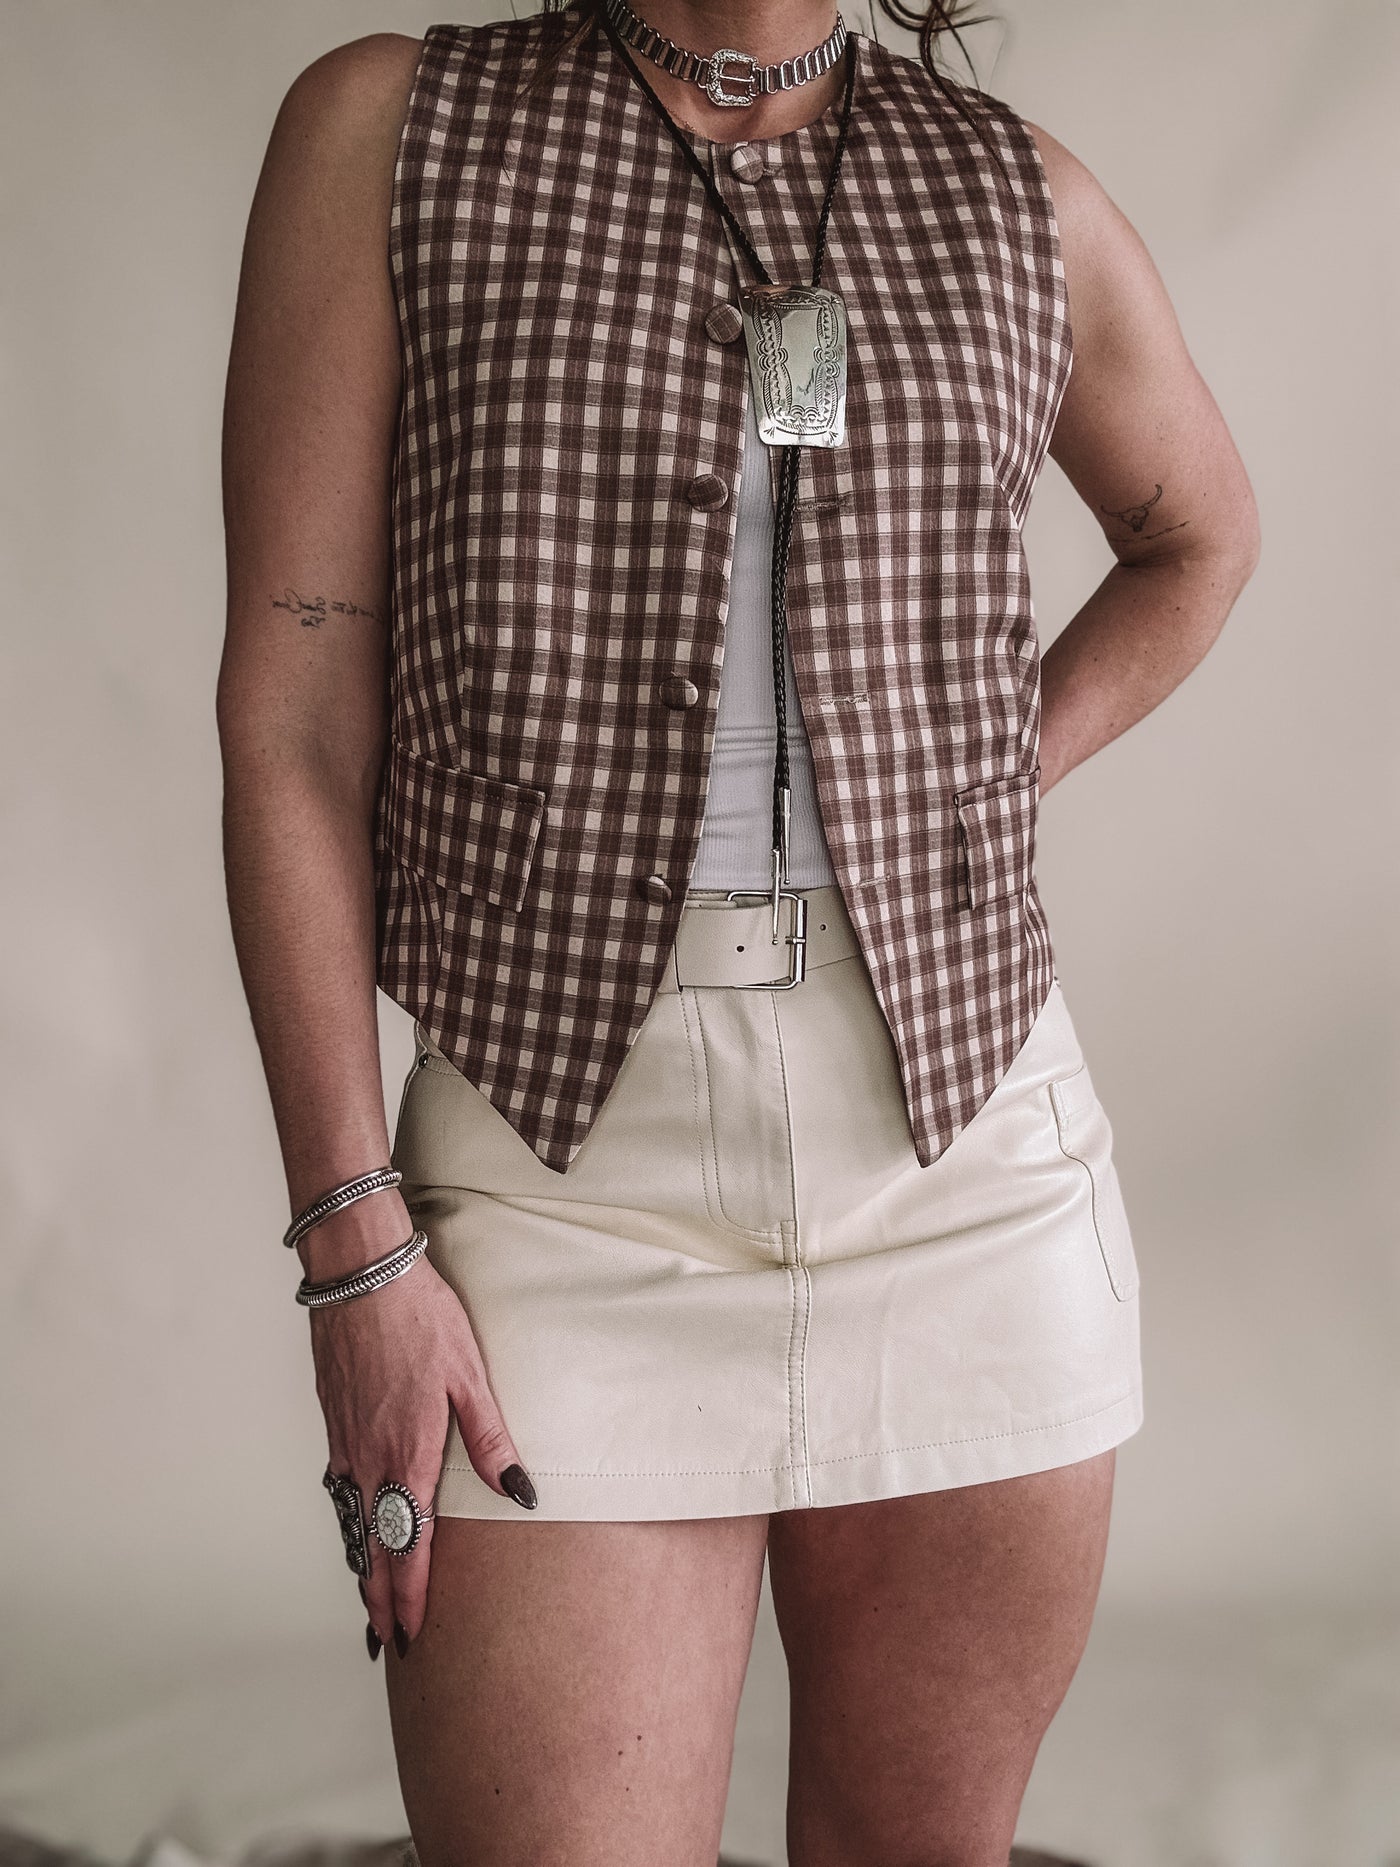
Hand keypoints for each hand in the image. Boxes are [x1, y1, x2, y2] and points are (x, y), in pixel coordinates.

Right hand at [306, 1210, 536, 1655]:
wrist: (360, 1275)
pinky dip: (347, 1518)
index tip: (409, 1635)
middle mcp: (369, 1458)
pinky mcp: (334, 1418)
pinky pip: (340, 1485)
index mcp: (407, 1454)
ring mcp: (346, 1440)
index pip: (406, 1545)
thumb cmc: (420, 1318)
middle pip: (370, 1546)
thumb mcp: (470, 1375)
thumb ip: (490, 1438)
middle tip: (385, 1642)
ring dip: (360, 1562)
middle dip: (378, 1598)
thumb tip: (521, 1492)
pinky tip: (354, 1522)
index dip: (408, 1595)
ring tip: (368, 1598)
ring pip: (351, 1518)